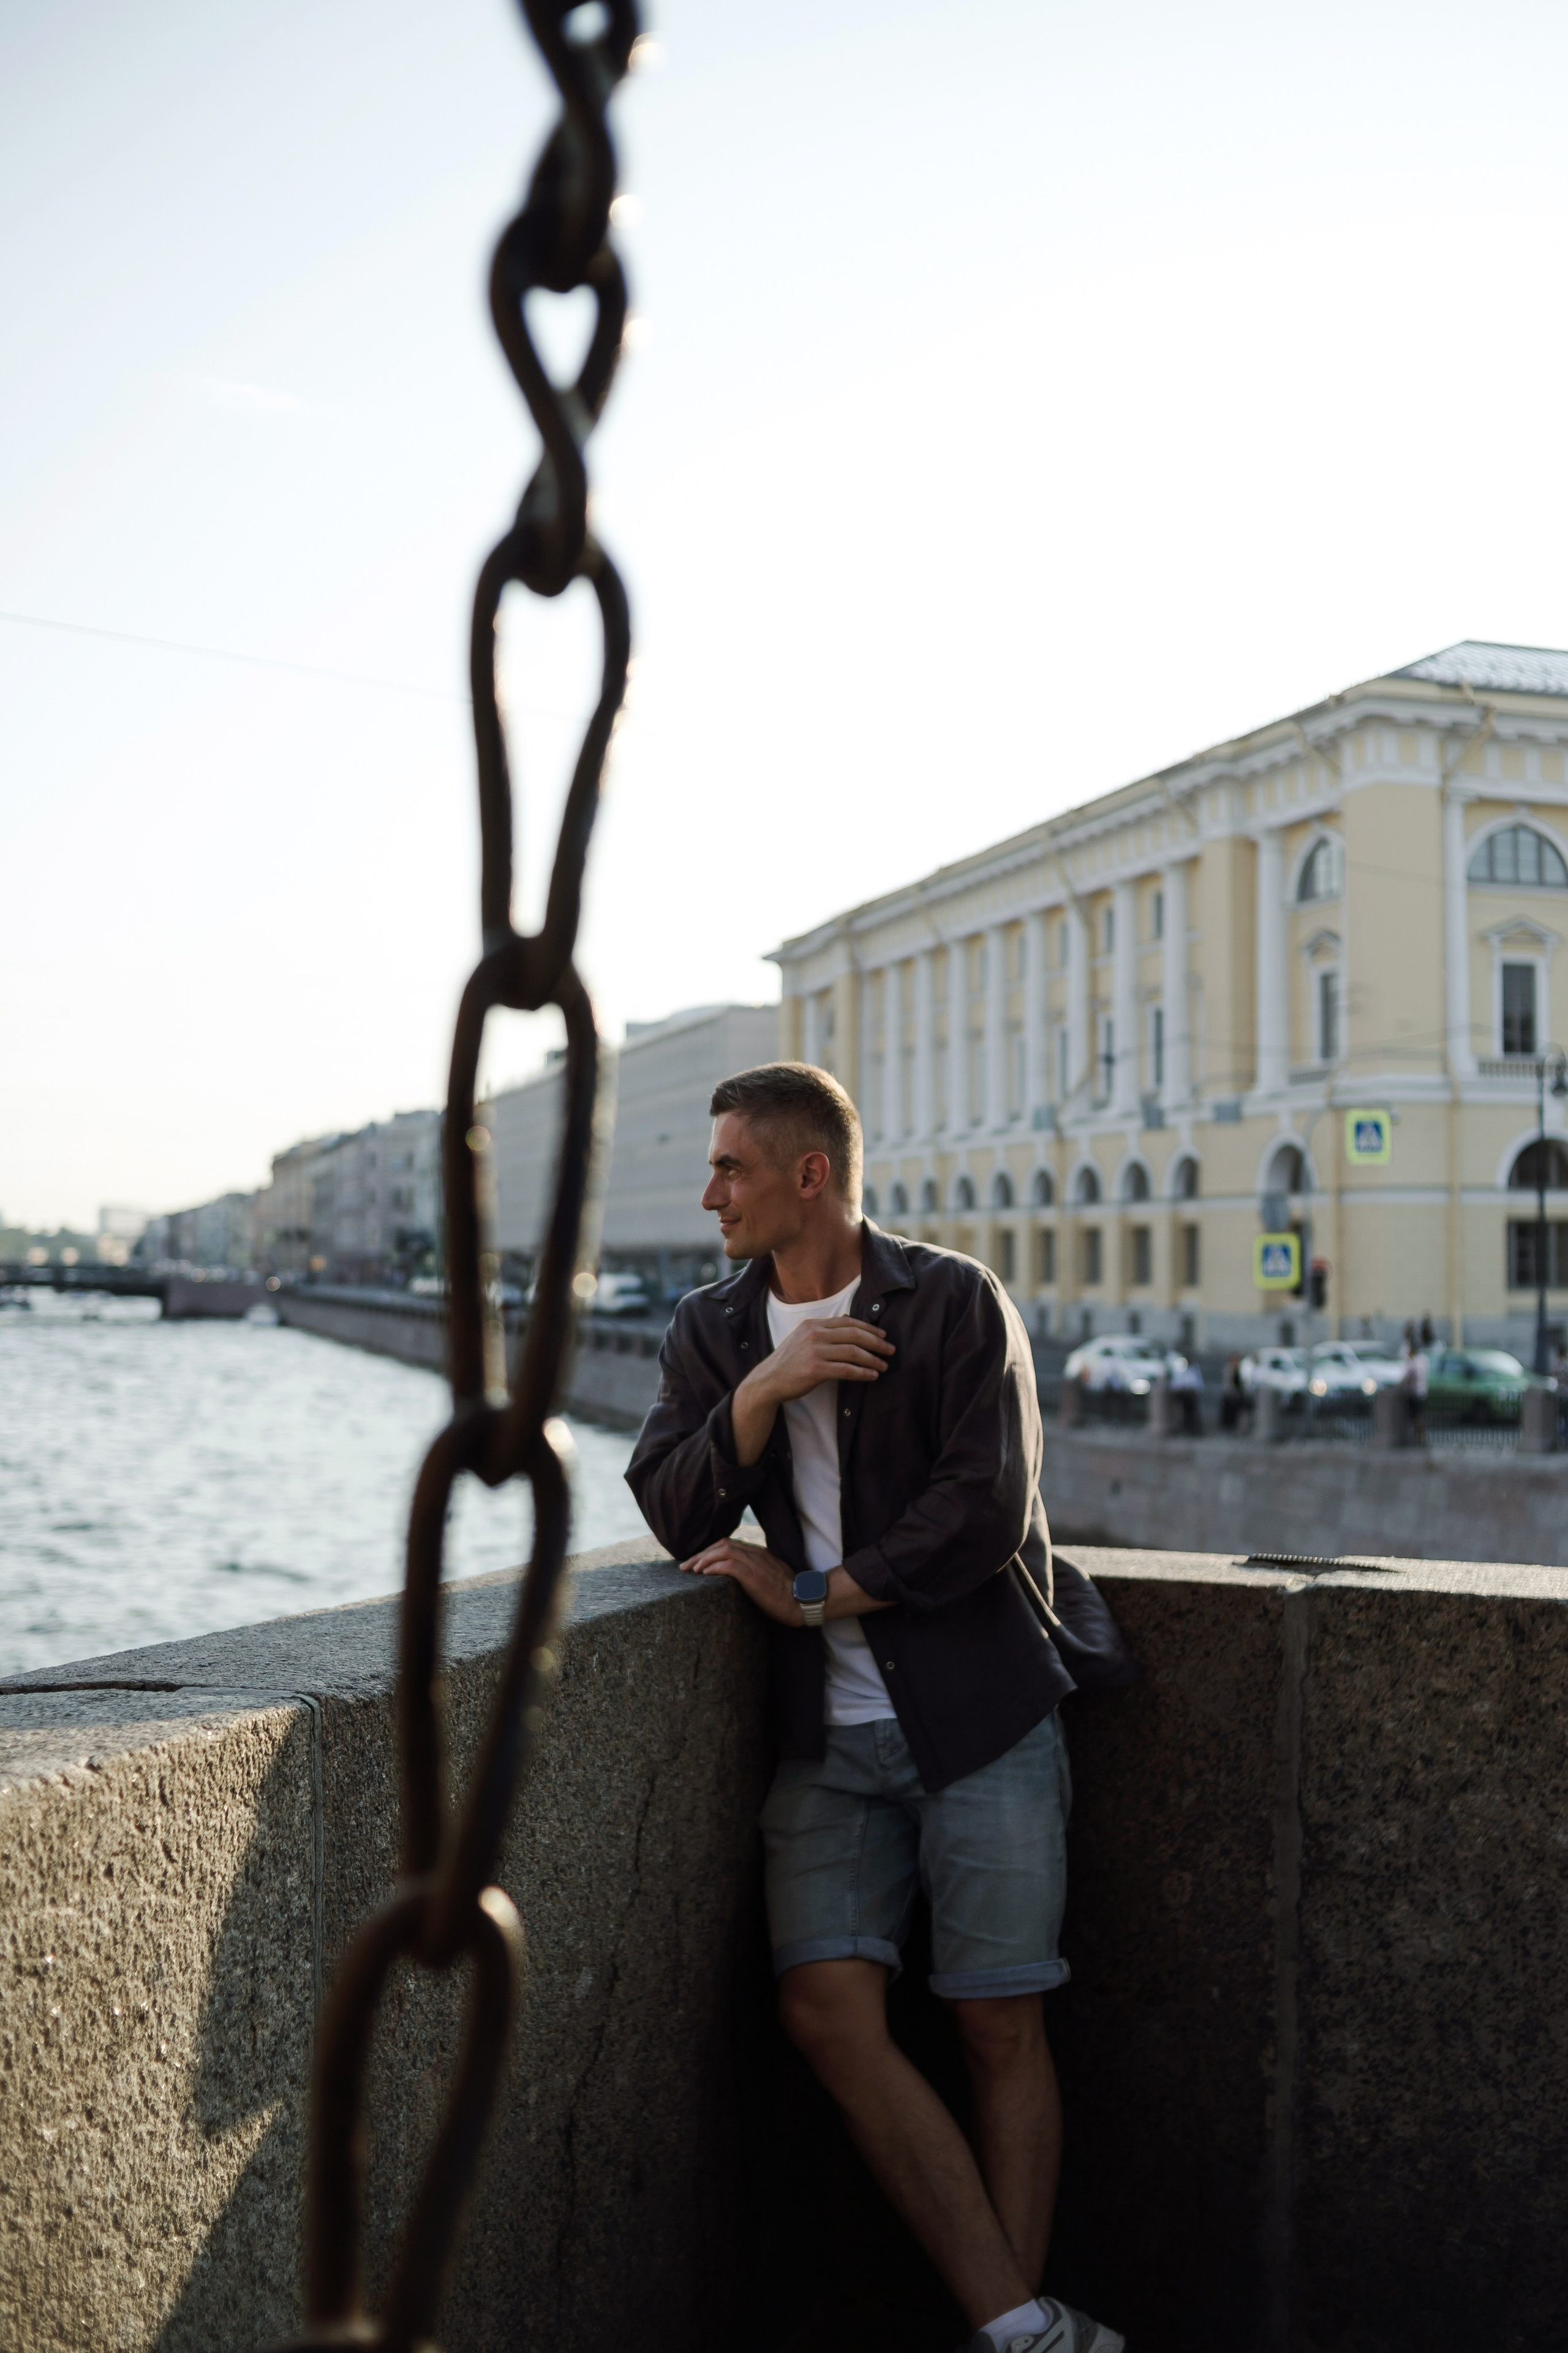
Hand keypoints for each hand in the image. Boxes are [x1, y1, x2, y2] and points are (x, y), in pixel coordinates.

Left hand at [680, 1537, 802, 1625]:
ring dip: (704, 1559)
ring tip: (691, 1570)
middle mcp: (756, 1554)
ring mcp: (755, 1563)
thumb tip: (736, 1579)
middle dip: (701, 1553)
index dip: (710, 1551)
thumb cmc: (786, 1595)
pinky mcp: (754, 1575)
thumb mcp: (769, 1577)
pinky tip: (704, 1574)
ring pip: (723, 1550)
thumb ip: (754, 1572)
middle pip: (722, 1544)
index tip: (697, 1562)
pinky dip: (714, 1567)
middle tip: (686, 1566)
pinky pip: (729, 1565)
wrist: (801, 1602)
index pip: (729, 1544)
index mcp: (759, 1554)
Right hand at [746, 1314, 893, 1405]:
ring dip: (873, 1359)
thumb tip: (847, 1320)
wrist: (769, 1380)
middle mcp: (814, 1334)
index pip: (848, 1322)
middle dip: (876, 1342)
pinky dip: (862, 1372)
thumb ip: (823, 1330)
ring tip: (883, 1365)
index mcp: (813, 1324)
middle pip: (854, 1334)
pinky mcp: (815, 1369)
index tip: (882, 1335)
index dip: (868, 1328)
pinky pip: (846, 1370)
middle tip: (890, 1350)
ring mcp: (814, 1351)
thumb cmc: (789, 1361)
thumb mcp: (803, 1338)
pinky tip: (872, 1376)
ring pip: (853, 1352)